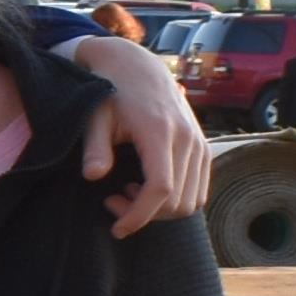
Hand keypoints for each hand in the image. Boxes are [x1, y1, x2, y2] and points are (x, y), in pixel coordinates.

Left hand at [63, 34, 207, 237]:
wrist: (138, 68)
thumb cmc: (111, 93)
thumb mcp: (95, 117)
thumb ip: (95, 147)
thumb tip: (93, 175)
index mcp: (159, 131)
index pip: (161, 188)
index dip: (140, 215)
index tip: (117, 228)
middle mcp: (187, 138)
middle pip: (177, 202)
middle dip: (144, 213)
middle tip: (113, 200)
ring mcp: (199, 143)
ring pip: (191, 201)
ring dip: (160, 209)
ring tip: (128, 191)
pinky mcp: (203, 147)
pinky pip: (198, 191)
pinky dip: (175, 199)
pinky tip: (147, 185)